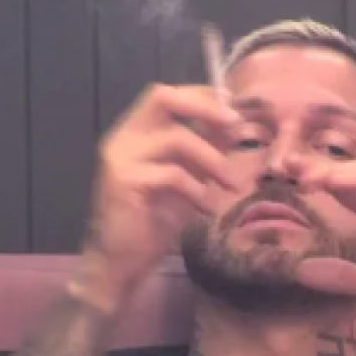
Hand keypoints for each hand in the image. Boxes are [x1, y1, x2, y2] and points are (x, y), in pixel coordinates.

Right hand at [77, 84, 240, 309]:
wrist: (121, 260)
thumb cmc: (155, 220)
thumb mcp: (189, 178)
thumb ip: (205, 150)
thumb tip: (235, 123)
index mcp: (136, 131)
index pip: (167, 95)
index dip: (202, 96)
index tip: (234, 110)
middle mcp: (123, 137)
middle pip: (163, 97)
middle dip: (205, 107)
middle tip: (235, 124)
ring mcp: (120, 157)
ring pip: (176, 138)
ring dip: (212, 159)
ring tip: (230, 185)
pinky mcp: (123, 181)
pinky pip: (171, 174)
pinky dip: (197, 189)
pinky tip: (206, 208)